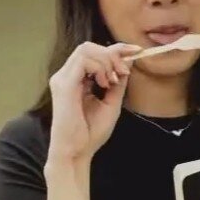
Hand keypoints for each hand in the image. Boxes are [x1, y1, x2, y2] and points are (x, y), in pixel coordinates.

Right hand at [47, 41, 140, 165]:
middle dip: (112, 54)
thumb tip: (128, 62)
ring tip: (113, 81)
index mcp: (76, 79)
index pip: (94, 52)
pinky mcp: (63, 84)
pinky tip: (105, 84)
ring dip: (107, 61)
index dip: (116, 48)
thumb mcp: (111, 103)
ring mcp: (63, 78)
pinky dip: (100, 68)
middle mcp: (67, 76)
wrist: (77, 152)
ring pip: (86, 49)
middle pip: (89, 47)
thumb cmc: (90, 133)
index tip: (137, 51)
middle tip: (123, 72)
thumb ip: (118, 83)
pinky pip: (84, 61)